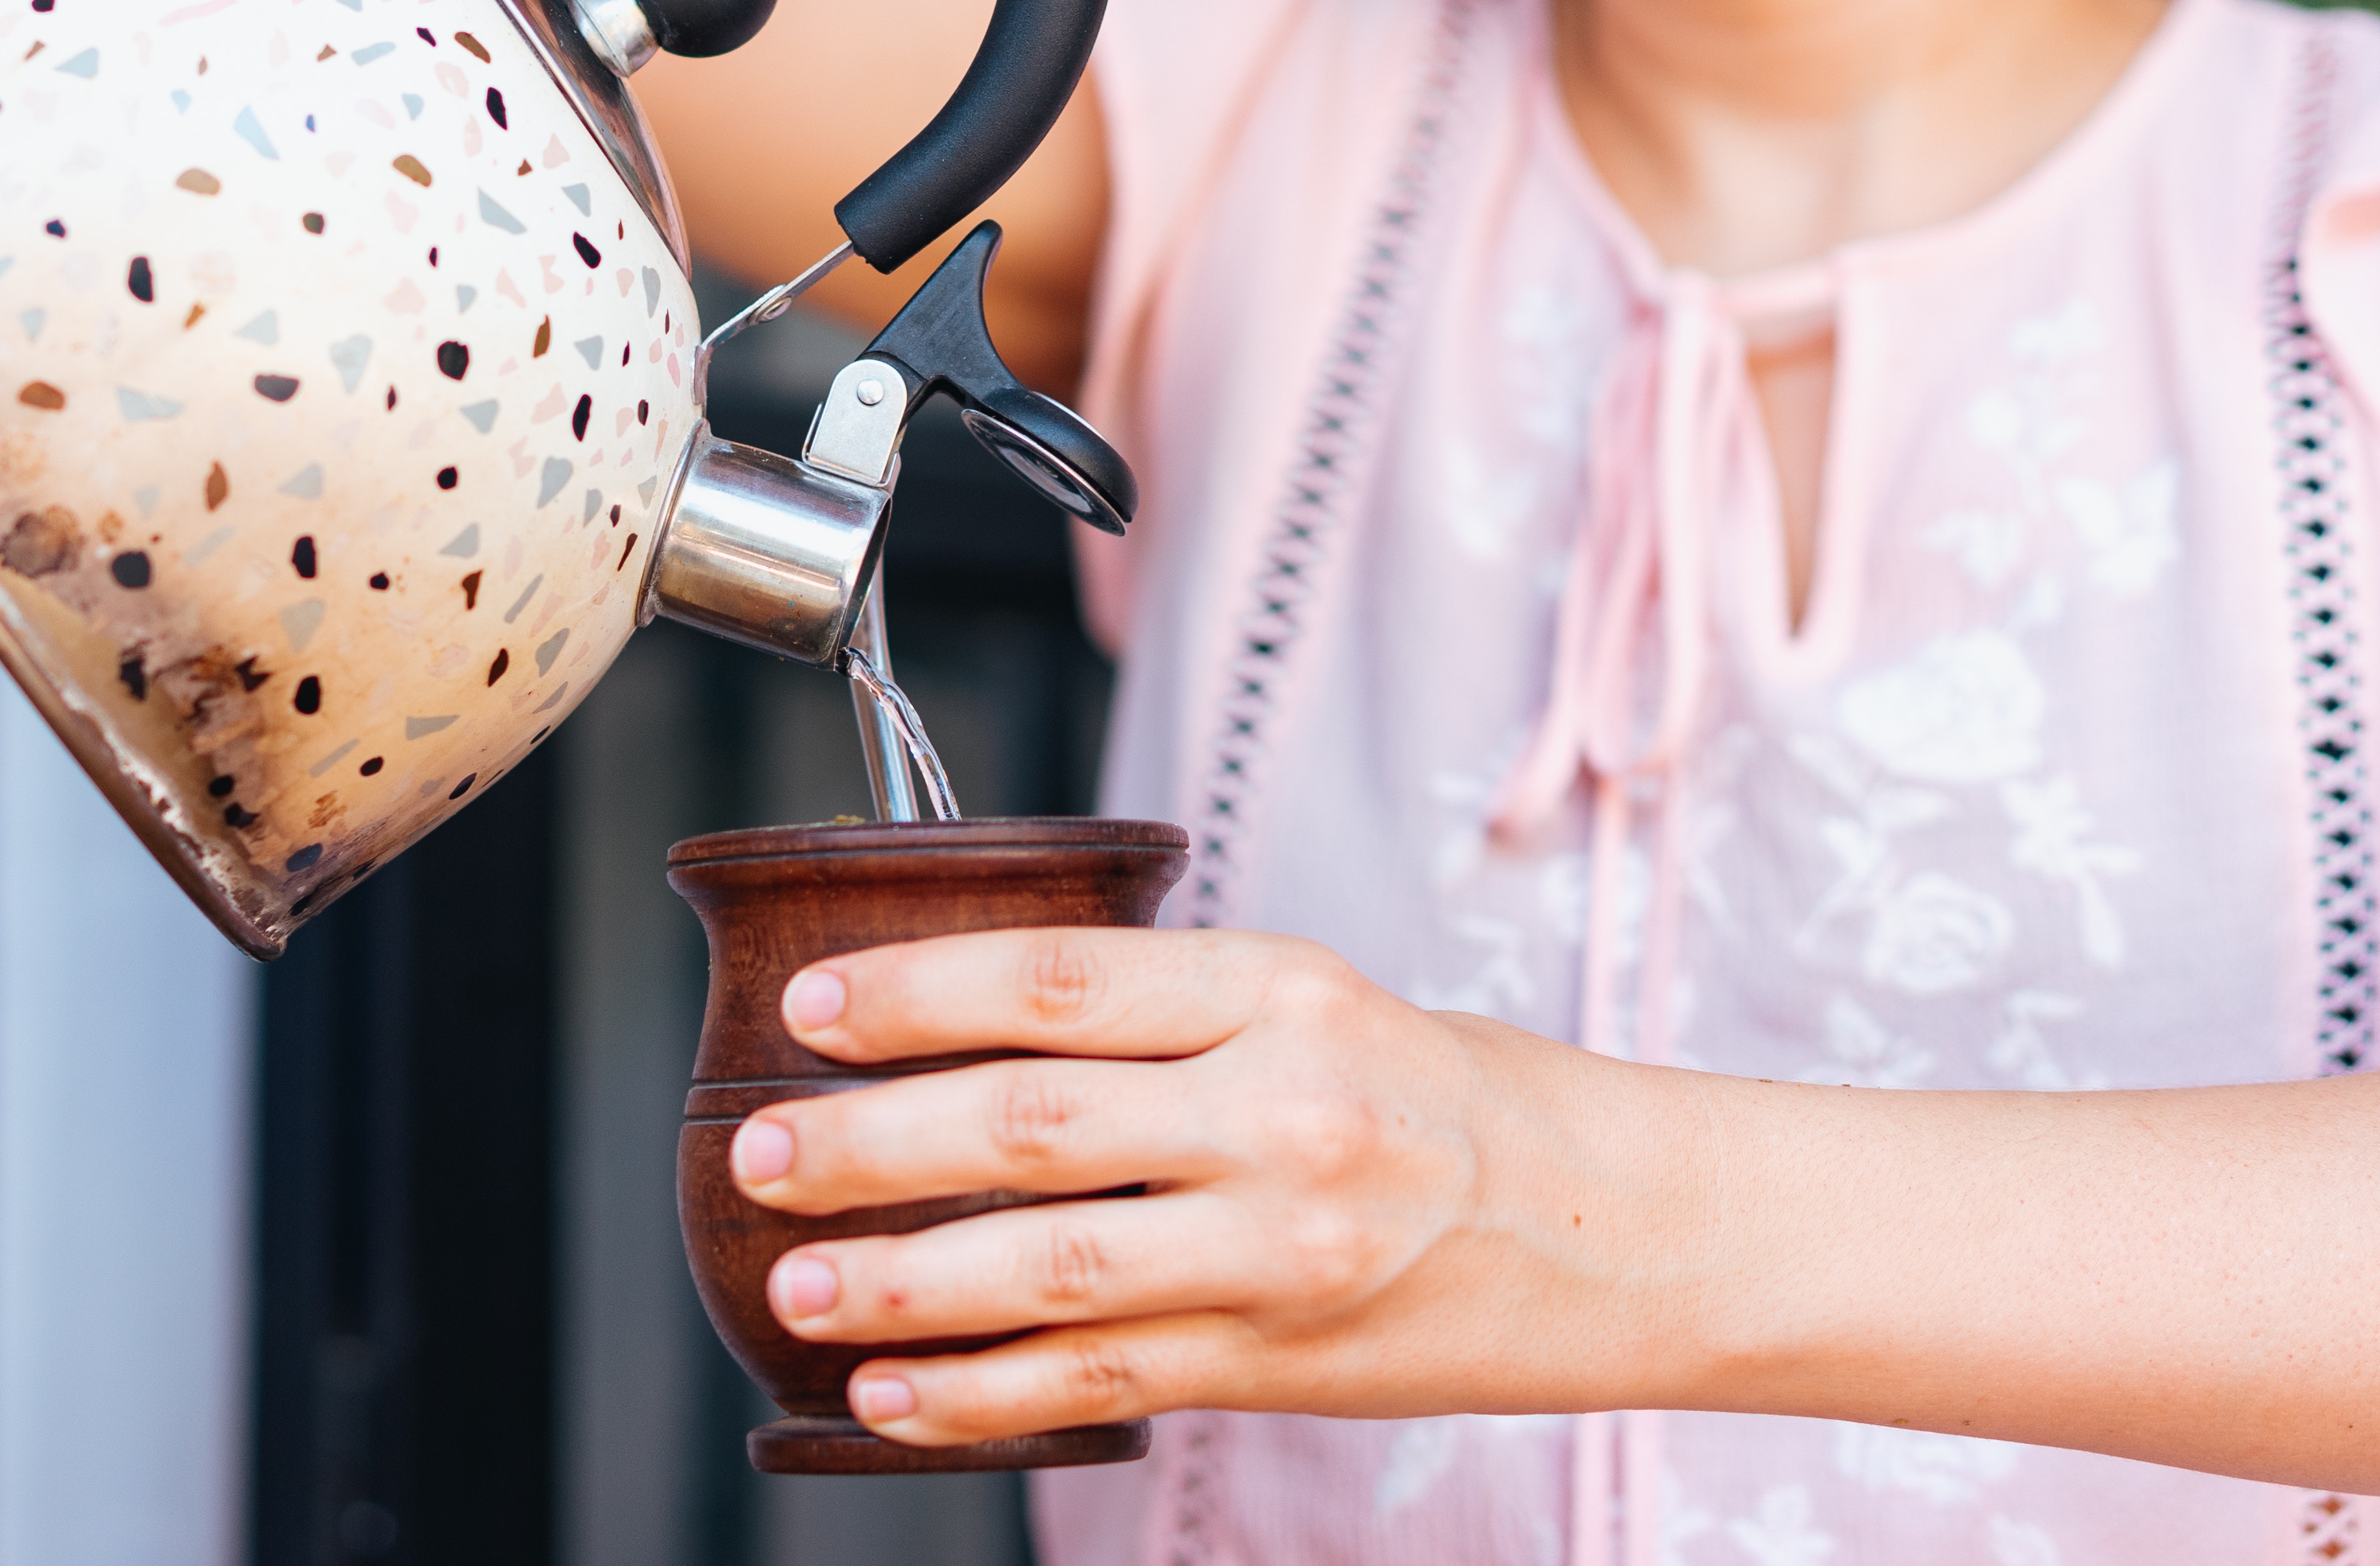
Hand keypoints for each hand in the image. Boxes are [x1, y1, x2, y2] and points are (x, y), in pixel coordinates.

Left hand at [727, 927, 1673, 1446]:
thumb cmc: (1449, 1098)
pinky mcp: (1281, 1361)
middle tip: (758, 1149)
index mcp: (1282, 991)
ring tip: (795, 1285)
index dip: (918, 992)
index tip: (813, 1006)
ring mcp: (1280, 1249)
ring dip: (900, 1284)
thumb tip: (970, 1015)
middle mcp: (1279, 1114)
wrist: (1621, 1227)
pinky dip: (977, 1395)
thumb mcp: (1320, 1003)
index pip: (1061, 982)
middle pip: (1029, 1123)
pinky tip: (888, 1397)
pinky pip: (1097, 1383)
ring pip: (1047, 1269)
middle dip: (869, 1142)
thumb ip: (1166, 1013)